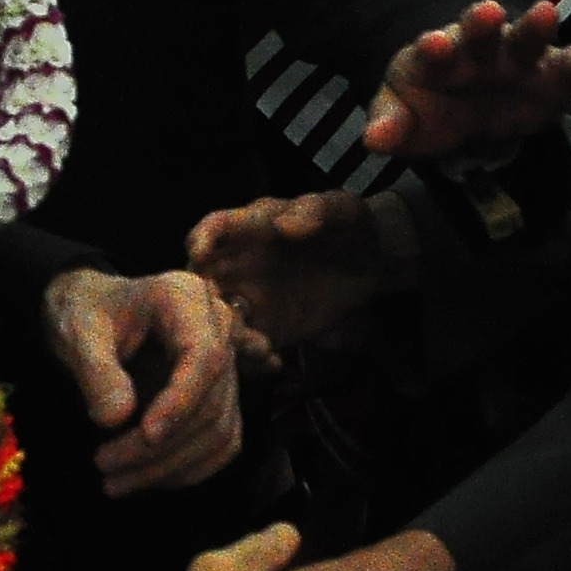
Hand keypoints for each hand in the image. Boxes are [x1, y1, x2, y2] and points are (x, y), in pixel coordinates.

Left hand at [43, 265, 244, 496]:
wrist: (95, 317)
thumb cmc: (87, 315)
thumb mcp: (78, 332)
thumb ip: (95, 370)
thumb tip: (117, 419)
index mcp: (187, 298)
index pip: (204, 357)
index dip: (181, 401)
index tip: (146, 436)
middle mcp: (218, 330)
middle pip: (210, 402)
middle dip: (160, 446)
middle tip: (103, 466)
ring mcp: (226, 367)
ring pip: (218, 431)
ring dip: (169, 467)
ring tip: (113, 482)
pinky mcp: (221, 398)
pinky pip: (219, 444)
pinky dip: (185, 470)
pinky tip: (143, 479)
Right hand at [188, 192, 387, 368]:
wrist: (370, 260)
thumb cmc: (347, 224)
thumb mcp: (339, 207)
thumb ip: (314, 210)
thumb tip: (284, 225)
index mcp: (251, 227)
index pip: (215, 228)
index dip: (201, 238)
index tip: (199, 253)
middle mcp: (239, 264)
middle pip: (202, 282)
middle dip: (205, 302)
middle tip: (228, 317)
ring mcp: (251, 298)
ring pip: (220, 320)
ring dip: (229, 337)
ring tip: (260, 348)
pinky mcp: (269, 328)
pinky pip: (248, 347)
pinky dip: (253, 360)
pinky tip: (275, 362)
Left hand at [364, 0, 570, 164]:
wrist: (467, 116)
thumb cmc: (429, 108)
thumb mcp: (404, 118)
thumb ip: (390, 126)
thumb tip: (373, 140)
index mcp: (437, 56)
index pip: (433, 50)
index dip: (434, 48)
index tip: (434, 45)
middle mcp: (478, 49)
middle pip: (479, 31)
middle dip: (481, 21)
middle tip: (486, 12)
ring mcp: (518, 58)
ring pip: (527, 37)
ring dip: (535, 26)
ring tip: (545, 13)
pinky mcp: (553, 76)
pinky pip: (570, 65)